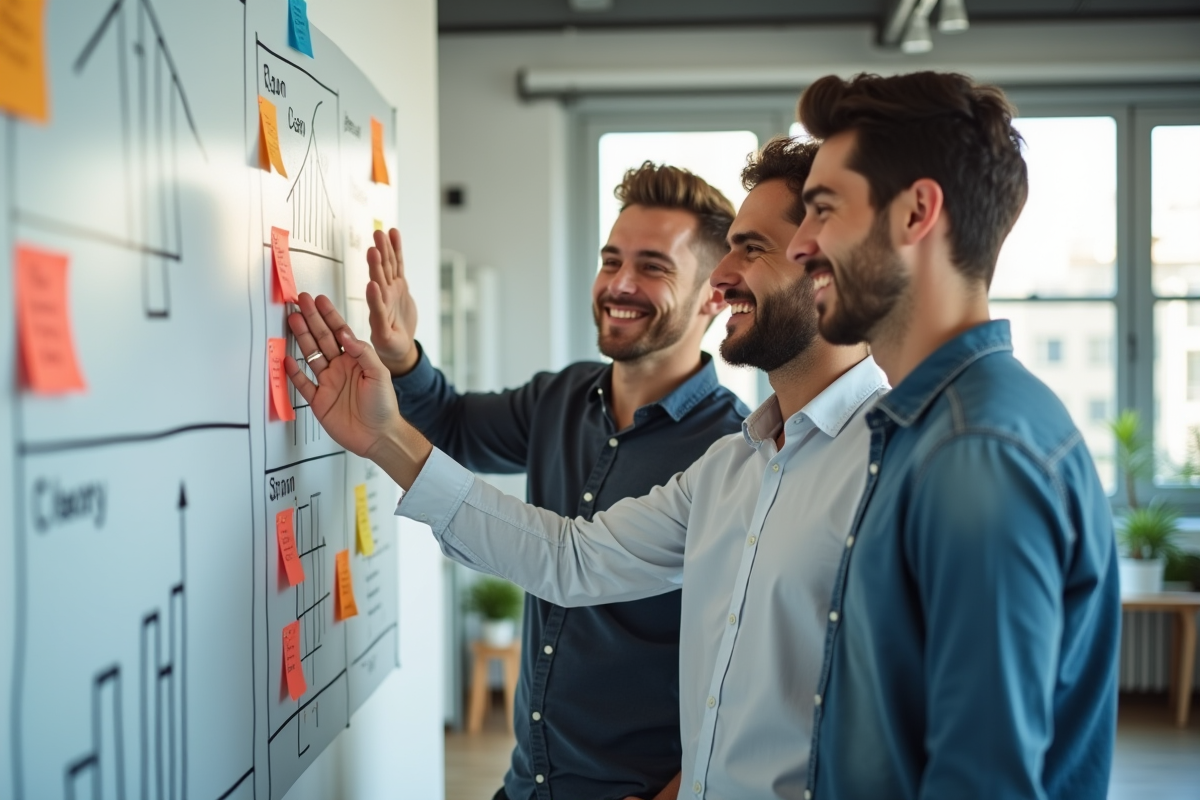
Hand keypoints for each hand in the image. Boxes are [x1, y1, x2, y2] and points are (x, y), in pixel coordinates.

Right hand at [285, 293, 403, 458]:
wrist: (379, 436)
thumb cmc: (384, 406)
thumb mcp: (379, 374)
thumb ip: (363, 353)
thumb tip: (345, 333)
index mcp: (356, 360)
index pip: (340, 332)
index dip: (329, 315)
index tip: (319, 300)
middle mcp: (340, 368)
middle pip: (322, 339)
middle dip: (311, 319)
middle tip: (300, 302)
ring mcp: (328, 384)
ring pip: (311, 356)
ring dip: (302, 338)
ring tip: (292, 320)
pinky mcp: (319, 401)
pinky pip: (303, 384)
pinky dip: (294, 372)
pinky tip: (287, 359)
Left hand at [366, 227, 419, 375]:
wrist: (398, 345)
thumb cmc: (389, 347)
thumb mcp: (383, 347)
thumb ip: (376, 339)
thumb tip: (362, 336)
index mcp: (378, 315)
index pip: (375, 303)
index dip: (375, 295)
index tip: (373, 284)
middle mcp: (383, 298)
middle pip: (380, 277)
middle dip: (378, 261)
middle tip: (375, 244)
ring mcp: (391, 289)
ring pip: (388, 266)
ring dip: (386, 249)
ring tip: (383, 234)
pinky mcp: (399, 285)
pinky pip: (398, 264)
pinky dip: (397, 249)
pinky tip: (394, 234)